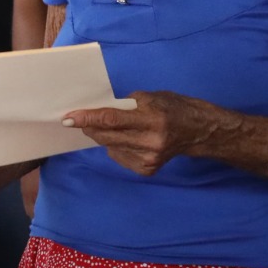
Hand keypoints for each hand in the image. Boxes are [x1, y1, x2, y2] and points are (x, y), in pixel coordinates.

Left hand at [63, 90, 212, 175]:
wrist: (199, 131)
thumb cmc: (172, 108)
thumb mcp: (150, 98)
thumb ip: (124, 105)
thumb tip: (96, 111)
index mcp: (152, 119)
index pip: (111, 119)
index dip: (87, 118)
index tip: (68, 118)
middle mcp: (151, 141)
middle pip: (107, 136)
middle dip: (89, 127)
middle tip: (79, 119)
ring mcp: (150, 158)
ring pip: (110, 147)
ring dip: (104, 136)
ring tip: (118, 127)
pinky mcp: (148, 169)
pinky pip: (119, 157)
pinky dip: (116, 147)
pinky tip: (128, 140)